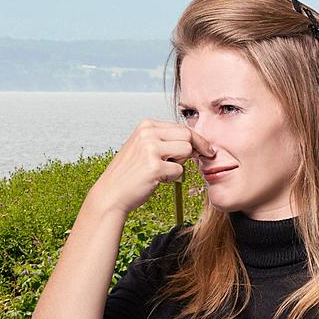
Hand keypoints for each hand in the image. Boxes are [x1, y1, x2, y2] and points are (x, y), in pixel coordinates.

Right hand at [89, 118, 214, 215]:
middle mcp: (148, 133)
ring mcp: (150, 149)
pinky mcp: (154, 167)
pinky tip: (156, 180)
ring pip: (186, 151)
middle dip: (196, 149)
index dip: (197, 139)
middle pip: (187, 135)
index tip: (207, 148)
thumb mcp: (143, 147)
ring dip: (180, 164)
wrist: (111, 193)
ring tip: (163, 171)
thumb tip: (194, 140)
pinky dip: (172, 178)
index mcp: (146, 125)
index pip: (181, 127)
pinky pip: (179, 170)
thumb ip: (164, 140)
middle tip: (197, 160)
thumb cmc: (130, 173)